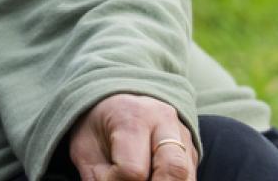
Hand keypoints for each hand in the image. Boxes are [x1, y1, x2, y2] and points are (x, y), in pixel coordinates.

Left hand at [66, 93, 196, 180]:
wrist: (116, 103)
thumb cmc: (97, 127)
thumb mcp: (85, 148)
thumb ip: (96, 176)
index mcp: (132, 116)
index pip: (133, 169)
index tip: (105, 179)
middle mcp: (164, 122)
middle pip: (174, 169)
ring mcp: (183, 136)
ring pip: (187, 176)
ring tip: (142, 180)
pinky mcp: (192, 151)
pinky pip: (189, 177)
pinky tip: (152, 178)